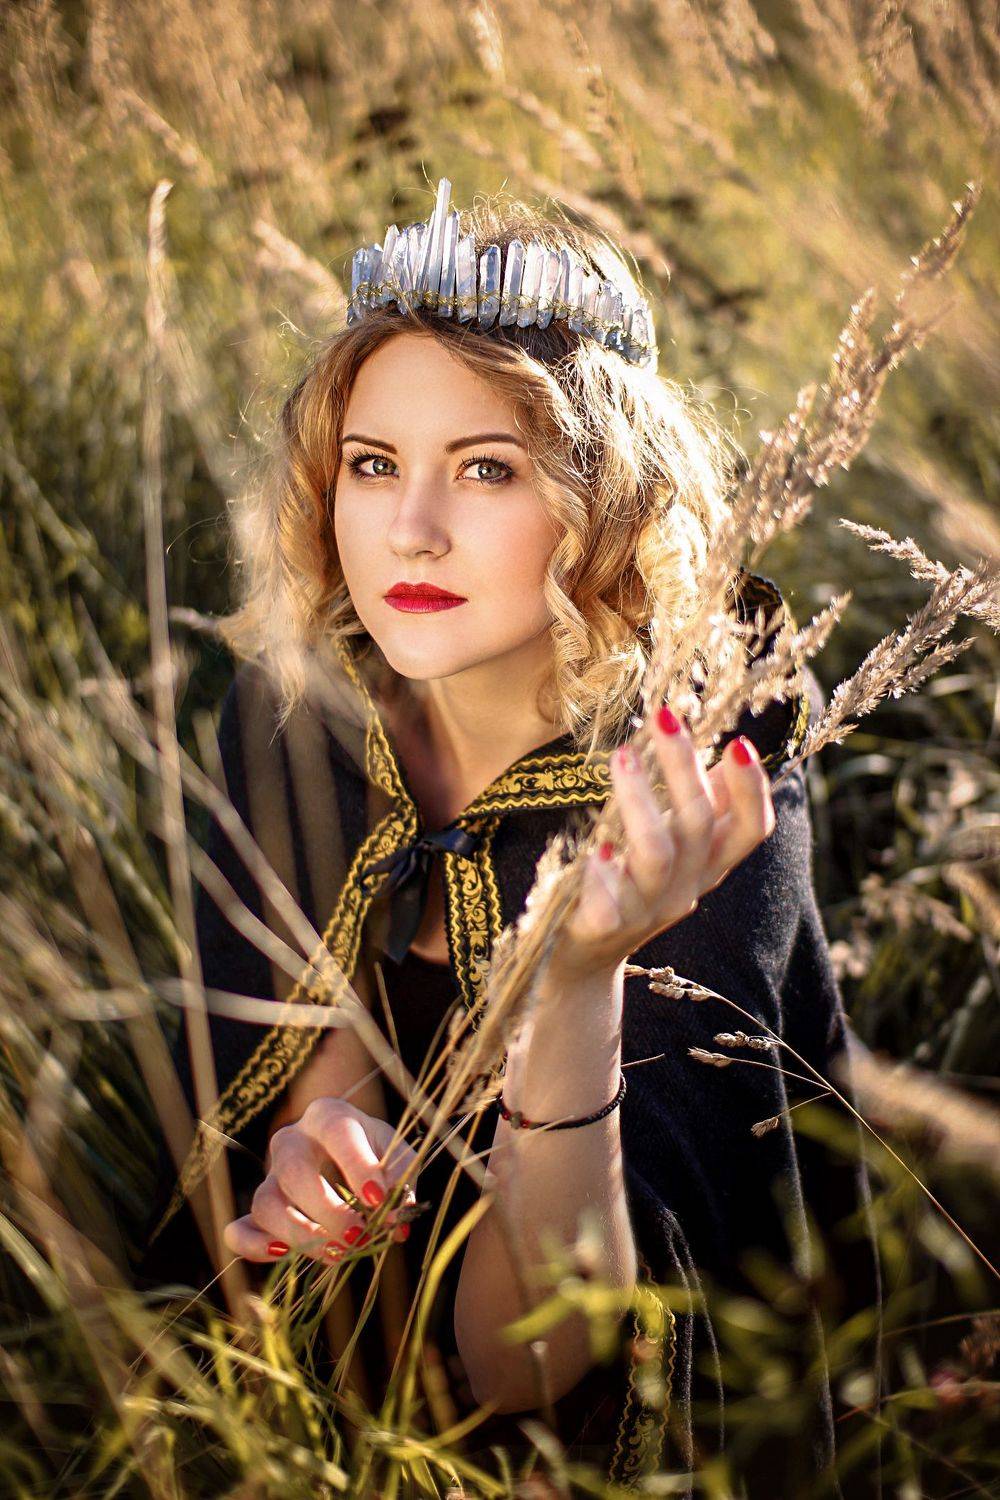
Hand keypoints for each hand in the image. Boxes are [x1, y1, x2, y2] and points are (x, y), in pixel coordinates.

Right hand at [222, 1098, 417, 1264]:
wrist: (344, 1153)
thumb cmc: (372, 1151)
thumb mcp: (394, 1152)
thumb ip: (400, 1179)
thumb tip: (395, 1218)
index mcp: (328, 1116)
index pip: (337, 1131)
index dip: (357, 1166)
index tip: (379, 1199)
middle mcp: (291, 1141)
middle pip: (294, 1170)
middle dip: (327, 1209)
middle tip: (357, 1235)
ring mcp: (269, 1175)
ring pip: (265, 1202)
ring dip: (299, 1233)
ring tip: (335, 1253)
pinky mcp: (257, 1209)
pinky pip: (239, 1229)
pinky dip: (254, 1246)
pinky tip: (283, 1255)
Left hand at [552, 708, 775, 984]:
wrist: (583, 959)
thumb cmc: (630, 883)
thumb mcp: (676, 847)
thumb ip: (705, 807)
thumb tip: (731, 752)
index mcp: (707, 865)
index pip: (752, 831)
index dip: (753, 789)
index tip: (739, 741)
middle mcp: (685, 888)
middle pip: (699, 826)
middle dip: (685, 768)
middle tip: (664, 717)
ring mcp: (645, 911)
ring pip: (657, 854)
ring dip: (642, 801)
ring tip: (622, 755)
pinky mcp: (602, 929)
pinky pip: (609, 905)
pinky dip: (604, 875)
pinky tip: (596, 848)